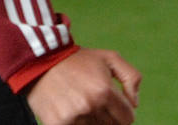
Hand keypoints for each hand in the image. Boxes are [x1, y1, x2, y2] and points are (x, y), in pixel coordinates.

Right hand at [25, 48, 140, 124]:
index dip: (125, 113)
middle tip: (98, 104)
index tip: (117, 107)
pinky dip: (77, 124)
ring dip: (92, 121)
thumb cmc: (79, 60)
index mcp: (105, 91)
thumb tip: (135, 104)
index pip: (127, 118)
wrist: (42, 62)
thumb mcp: (110, 58)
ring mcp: (73, 117)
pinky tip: (73, 112)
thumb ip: (131, 77)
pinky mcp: (58, 124)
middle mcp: (90, 105)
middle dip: (109, 117)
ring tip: (83, 105)